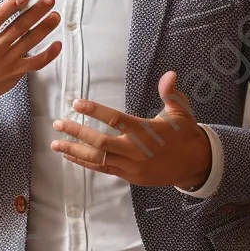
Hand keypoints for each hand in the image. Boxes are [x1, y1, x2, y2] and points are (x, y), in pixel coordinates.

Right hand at [0, 0, 61, 118]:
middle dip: (35, 13)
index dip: (10, 7)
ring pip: (28, 43)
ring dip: (44, 29)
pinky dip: (47, 55)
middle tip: (49, 0)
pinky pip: (34, 64)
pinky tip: (57, 44)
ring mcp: (5, 62)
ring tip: (56, 16)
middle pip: (17, 28)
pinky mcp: (15, 73)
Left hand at [50, 71, 212, 188]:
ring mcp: (131, 166)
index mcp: (146, 131)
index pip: (116, 120)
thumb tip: (169, 74)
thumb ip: (171, 93)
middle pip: (101, 142)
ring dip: (75, 150)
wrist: (194, 165)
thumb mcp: (181, 111)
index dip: (95, 111)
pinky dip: (85, 163)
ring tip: (55, 143)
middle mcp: (136, 150)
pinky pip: (102, 169)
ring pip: (98, 159)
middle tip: (57, 123)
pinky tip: (70, 156)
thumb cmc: (184, 134)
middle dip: (77, 132)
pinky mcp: (129, 176)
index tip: (76, 103)